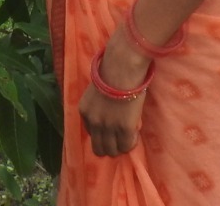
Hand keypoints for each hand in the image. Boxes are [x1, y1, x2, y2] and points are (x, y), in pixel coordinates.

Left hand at [77, 34, 149, 157]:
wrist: (122, 68)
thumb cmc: (112, 73)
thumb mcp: (97, 92)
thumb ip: (99, 107)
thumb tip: (111, 115)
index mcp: (84, 111)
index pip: (91, 134)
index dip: (103, 134)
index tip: (112, 130)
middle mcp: (93, 122)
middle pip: (98, 149)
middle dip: (109, 147)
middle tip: (120, 139)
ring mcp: (108, 127)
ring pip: (112, 151)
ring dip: (121, 146)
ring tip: (128, 137)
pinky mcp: (124, 129)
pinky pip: (127, 146)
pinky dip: (131, 143)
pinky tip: (134, 134)